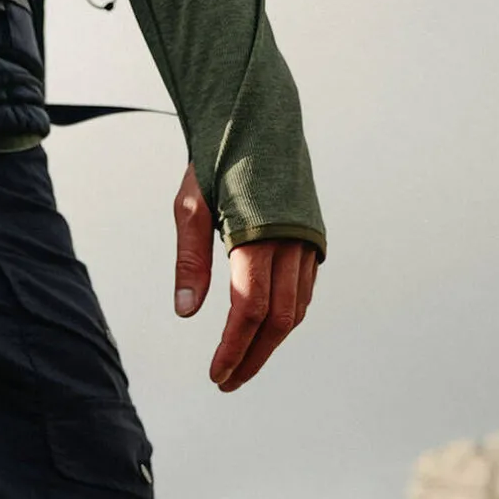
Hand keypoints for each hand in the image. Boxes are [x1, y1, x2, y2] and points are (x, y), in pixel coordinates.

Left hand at [172, 164, 318, 392]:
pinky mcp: (312, 237)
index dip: (233, 348)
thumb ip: (190, 261)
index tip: (216, 375)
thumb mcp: (190, 206)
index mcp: (259, 235)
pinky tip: (264, 331)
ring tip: (242, 365)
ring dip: (271, 343)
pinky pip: (304, 290)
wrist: (260, 115)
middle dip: (252, 357)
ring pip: (297, 309)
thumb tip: (186, 313)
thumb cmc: (218, 159)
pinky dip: (286, 317)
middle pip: (278, 320)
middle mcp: (291, 242)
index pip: (249, 310)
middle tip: (227, 383)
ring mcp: (307, 240)